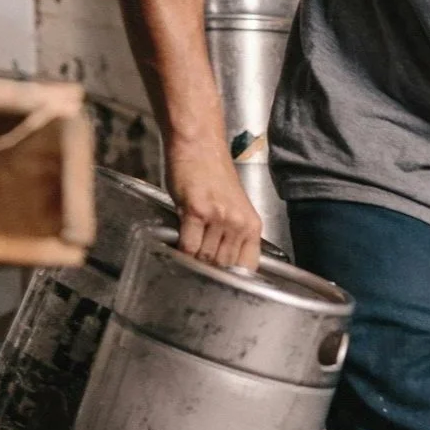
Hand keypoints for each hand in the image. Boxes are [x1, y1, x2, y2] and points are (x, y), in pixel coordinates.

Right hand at [166, 136, 261, 270]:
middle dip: (209, 271)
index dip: (232, 279)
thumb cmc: (212, 175)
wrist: (199, 146)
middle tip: (195, 270)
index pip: (247, 267)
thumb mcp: (232, 209)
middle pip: (224, 266)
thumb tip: (220, 265)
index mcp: (252, 226)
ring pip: (206, 257)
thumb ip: (231, 236)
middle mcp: (239, 224)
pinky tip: (176, 246)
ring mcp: (220, 218)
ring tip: (184, 257)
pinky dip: (181, 250)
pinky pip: (189, 244)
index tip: (220, 284)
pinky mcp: (197, 211)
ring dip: (193, 261)